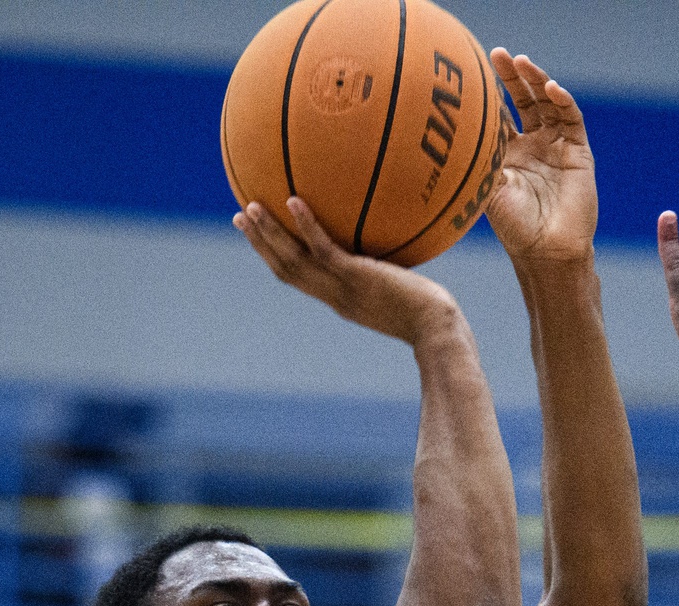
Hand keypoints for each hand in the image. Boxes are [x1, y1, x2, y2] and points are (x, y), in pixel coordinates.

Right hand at [235, 199, 460, 344]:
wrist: (438, 332)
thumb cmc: (431, 315)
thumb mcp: (404, 293)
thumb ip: (391, 275)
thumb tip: (397, 243)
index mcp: (341, 301)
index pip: (300, 280)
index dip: (276, 258)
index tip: (261, 238)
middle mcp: (335, 296)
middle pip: (285, 270)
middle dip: (260, 244)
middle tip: (240, 217)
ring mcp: (343, 288)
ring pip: (294, 261)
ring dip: (269, 234)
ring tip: (251, 206)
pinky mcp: (357, 277)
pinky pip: (323, 249)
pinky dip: (305, 226)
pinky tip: (293, 200)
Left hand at [484, 50, 596, 266]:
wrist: (548, 251)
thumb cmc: (514, 227)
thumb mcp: (486, 189)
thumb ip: (475, 161)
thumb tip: (443, 134)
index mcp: (509, 153)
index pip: (501, 111)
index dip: (491, 89)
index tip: (474, 66)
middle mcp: (534, 146)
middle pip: (524, 100)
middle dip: (513, 77)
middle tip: (498, 54)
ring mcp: (557, 147)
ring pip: (548, 104)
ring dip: (538, 81)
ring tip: (524, 64)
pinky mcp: (579, 153)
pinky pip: (572, 120)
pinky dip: (563, 101)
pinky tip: (551, 89)